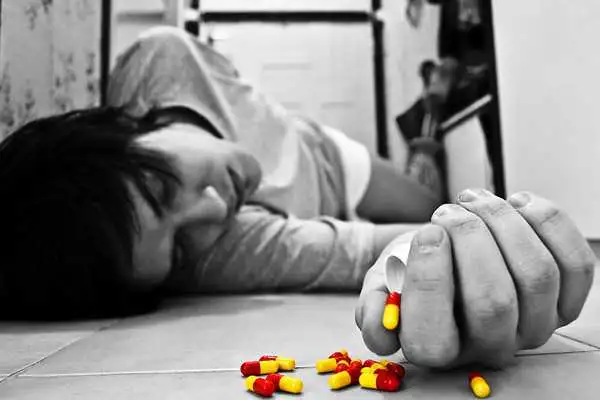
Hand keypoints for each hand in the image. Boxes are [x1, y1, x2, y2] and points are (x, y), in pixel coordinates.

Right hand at [355, 189, 595, 367]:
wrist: (446, 261)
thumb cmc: (411, 272)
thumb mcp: (380, 284)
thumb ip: (373, 303)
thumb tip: (379, 322)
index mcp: (439, 348)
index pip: (432, 335)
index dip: (427, 279)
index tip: (424, 234)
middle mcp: (490, 345)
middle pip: (493, 301)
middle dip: (469, 240)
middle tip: (446, 212)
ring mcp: (533, 326)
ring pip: (536, 276)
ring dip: (503, 222)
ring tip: (474, 200)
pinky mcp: (565, 301)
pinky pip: (576, 264)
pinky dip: (548, 223)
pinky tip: (518, 203)